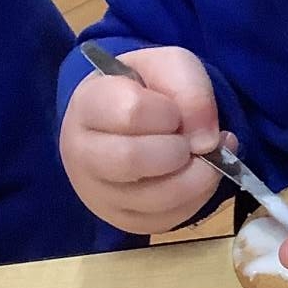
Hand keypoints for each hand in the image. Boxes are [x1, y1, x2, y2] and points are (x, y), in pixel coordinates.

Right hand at [60, 45, 225, 234]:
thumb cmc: (148, 90)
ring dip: (197, 176)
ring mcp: (99, 193)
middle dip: (178, 148)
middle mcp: (82, 154)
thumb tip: (206, 141)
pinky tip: (198, 174)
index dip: (168, 111)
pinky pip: (169, 218)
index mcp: (88, 105)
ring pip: (155, 198)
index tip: (174, 112)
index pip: (130, 111)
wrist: (134, 122)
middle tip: (189, 140)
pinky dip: (198, 197)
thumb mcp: (170, 67)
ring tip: (203, 156)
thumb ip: (190, 88)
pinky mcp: (125, 220)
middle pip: (132, 159)